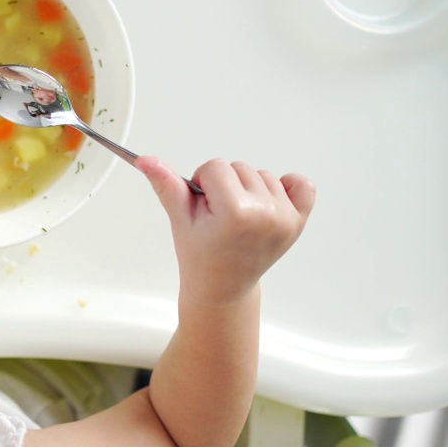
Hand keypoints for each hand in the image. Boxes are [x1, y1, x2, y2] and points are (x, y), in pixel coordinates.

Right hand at [138, 157, 314, 304]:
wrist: (223, 286)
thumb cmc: (200, 256)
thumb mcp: (180, 220)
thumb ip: (166, 185)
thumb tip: (146, 159)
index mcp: (236, 212)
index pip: (216, 167)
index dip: (203, 183)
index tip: (203, 208)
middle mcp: (266, 213)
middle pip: (239, 167)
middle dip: (224, 185)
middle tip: (219, 216)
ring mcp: (285, 218)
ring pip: (262, 175)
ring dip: (248, 188)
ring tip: (238, 216)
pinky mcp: (298, 222)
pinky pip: (301, 185)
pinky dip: (286, 188)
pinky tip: (268, 203)